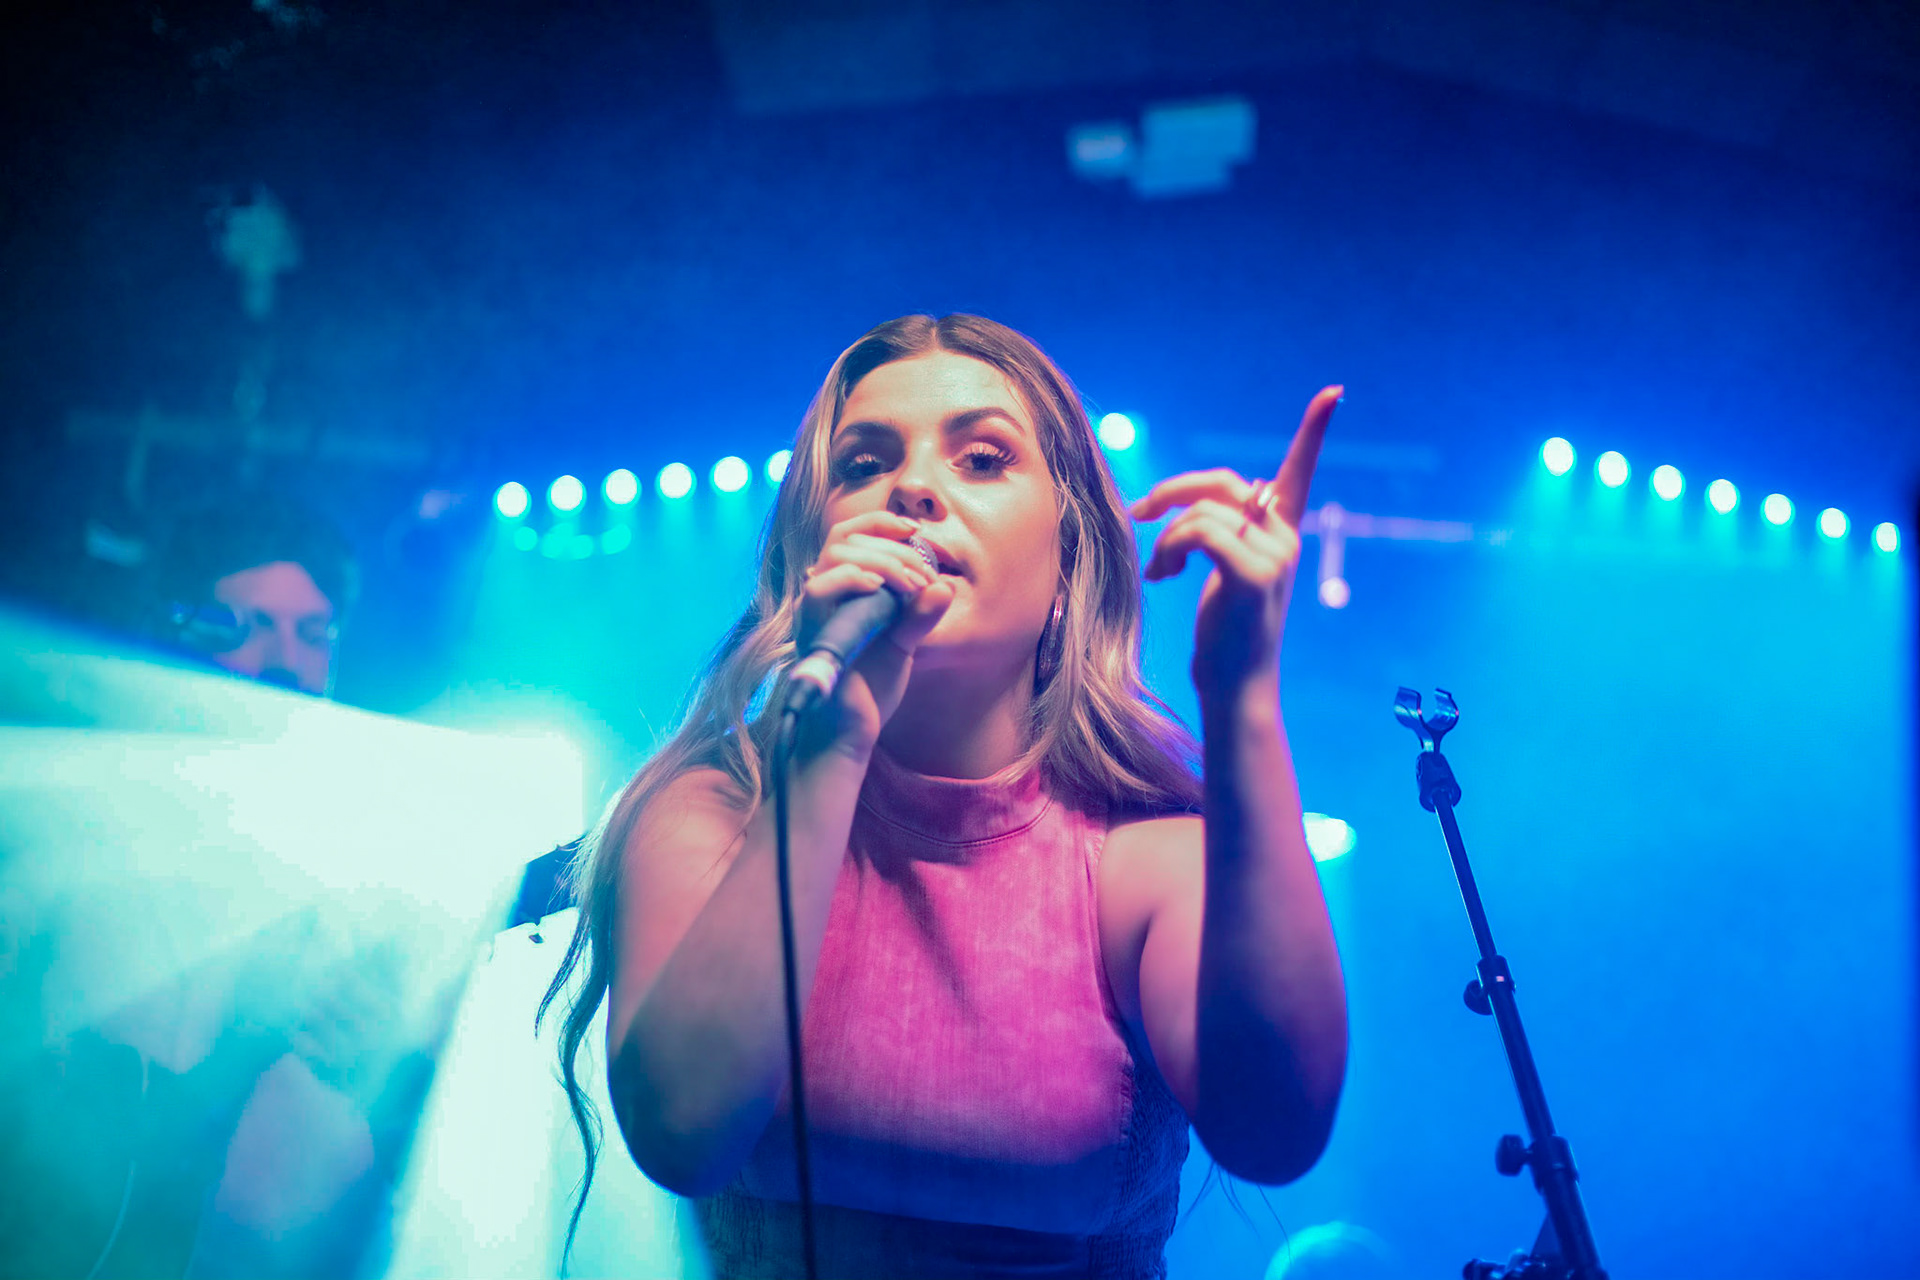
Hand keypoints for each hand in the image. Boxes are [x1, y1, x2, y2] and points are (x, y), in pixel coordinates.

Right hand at [794, 510, 955, 750]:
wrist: (851, 731)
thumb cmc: (869, 686)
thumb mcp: (904, 644)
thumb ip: (920, 615)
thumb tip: (946, 588)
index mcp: (840, 590)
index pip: (849, 535)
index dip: (880, 522)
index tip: (916, 530)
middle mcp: (821, 595)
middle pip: (844, 539)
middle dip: (892, 547)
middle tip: (923, 574)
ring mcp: (813, 611)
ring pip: (835, 556)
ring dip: (880, 560)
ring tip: (911, 583)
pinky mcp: (812, 631)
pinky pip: (819, 590)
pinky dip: (853, 579)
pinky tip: (881, 589)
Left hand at [1130, 386, 1340, 698]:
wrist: (1234, 686)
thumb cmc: (1224, 632)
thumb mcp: (1225, 572)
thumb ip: (1223, 531)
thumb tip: (1194, 505)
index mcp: (1282, 533)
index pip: (1299, 473)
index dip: (1314, 432)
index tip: (1334, 392)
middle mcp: (1285, 538)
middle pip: (1221, 482)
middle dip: (1173, 491)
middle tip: (1141, 512)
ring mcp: (1274, 556)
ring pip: (1200, 512)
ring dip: (1164, 538)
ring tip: (1159, 570)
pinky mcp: (1253, 575)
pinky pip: (1199, 532)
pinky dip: (1171, 548)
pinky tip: (1164, 576)